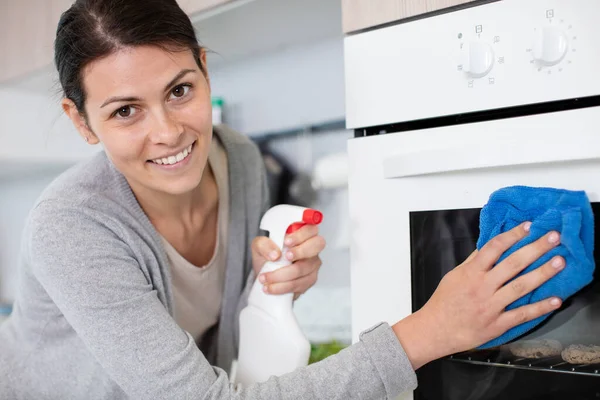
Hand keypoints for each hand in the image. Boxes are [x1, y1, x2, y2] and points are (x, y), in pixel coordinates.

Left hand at [251, 224, 325, 299]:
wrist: (266, 275)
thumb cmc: (268, 256)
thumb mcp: (259, 246)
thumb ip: (264, 244)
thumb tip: (275, 254)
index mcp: (302, 234)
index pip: (310, 229)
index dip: (301, 235)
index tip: (286, 242)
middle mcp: (311, 248)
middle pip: (316, 246)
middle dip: (300, 251)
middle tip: (285, 257)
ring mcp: (312, 264)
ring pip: (303, 269)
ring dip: (282, 275)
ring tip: (266, 278)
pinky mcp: (309, 280)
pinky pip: (299, 284)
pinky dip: (282, 287)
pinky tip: (271, 287)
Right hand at [393, 222, 563, 369]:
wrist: (435, 330)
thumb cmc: (444, 302)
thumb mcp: (454, 276)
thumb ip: (473, 261)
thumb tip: (489, 246)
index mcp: (471, 273)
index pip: (494, 248)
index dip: (512, 235)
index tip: (527, 226)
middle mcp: (483, 287)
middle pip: (513, 264)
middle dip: (535, 249)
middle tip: (553, 237)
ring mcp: (491, 306)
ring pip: (521, 287)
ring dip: (542, 273)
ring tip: (559, 262)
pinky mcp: (497, 324)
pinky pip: (522, 314)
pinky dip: (540, 307)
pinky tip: (555, 299)